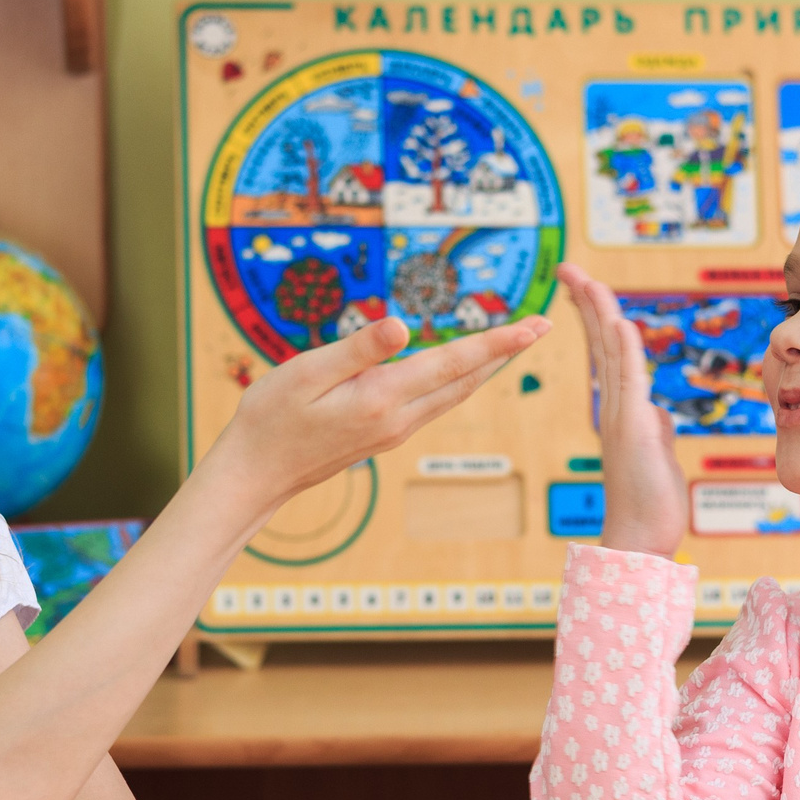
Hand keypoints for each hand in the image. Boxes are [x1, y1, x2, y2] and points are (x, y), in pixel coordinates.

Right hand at [203, 312, 547, 514]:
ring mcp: (394, 431)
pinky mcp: (385, 435)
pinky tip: (466, 372)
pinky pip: (436, 403)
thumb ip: (358, 349)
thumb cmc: (271, 418)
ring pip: (454, 395)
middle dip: (507, 352)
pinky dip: (461, 381)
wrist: (256, 474)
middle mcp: (398, 418)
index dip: (496, 342)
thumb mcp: (306, 373)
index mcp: (382, 398)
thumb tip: (403, 325)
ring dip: (489, 367)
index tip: (533, 325)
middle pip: (466, 380)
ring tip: (515, 344)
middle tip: (542, 326)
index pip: (452, 363)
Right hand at [558, 265, 685, 558]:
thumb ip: (656, 428)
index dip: (596, 318)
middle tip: (569, 270)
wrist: (639, 541)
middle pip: (601, 343)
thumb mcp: (658, 455)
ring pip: (610, 355)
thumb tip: (657, 413)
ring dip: (600, 315)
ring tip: (585, 281)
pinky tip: (619, 322)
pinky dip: (624, 350)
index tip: (583, 288)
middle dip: (587, 303)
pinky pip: (629, 382)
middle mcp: (613, 409)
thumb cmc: (650, 505)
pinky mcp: (634, 430)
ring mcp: (621, 417)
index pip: (607, 354)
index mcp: (619, 412)